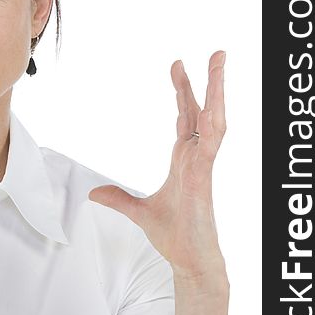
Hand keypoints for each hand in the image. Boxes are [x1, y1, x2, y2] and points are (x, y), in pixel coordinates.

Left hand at [88, 50, 227, 279]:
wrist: (188, 260)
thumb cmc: (174, 235)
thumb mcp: (138, 211)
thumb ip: (118, 199)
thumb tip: (94, 193)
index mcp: (184, 159)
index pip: (186, 117)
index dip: (184, 92)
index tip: (178, 68)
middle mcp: (196, 157)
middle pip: (203, 111)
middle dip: (206, 81)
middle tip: (212, 53)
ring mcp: (203, 166)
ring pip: (214, 120)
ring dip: (217, 92)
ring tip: (220, 63)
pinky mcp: (204, 178)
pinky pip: (212, 145)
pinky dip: (213, 124)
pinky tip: (213, 105)